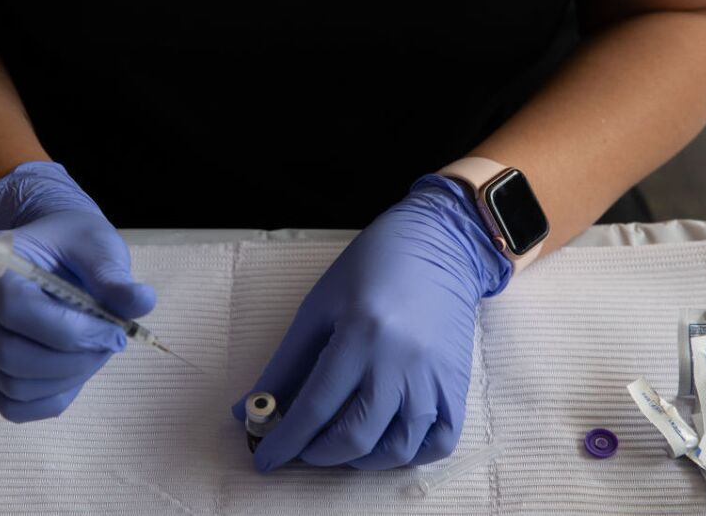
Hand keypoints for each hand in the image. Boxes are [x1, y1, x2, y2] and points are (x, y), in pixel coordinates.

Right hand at [0, 162, 155, 422]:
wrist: (50, 248)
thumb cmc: (73, 242)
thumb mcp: (98, 245)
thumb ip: (114, 276)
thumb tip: (143, 303)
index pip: (17, 310)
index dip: (72, 330)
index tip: (116, 332)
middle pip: (9, 355)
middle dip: (72, 359)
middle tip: (111, 342)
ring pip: (12, 386)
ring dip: (68, 379)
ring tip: (97, 350)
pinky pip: (14, 404)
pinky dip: (53, 396)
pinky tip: (78, 368)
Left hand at [232, 174, 510, 470]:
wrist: (437, 245)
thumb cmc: (370, 269)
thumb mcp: (317, 308)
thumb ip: (284, 365)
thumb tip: (248, 410)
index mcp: (360, 334)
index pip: (315, 408)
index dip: (285, 441)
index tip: (264, 461)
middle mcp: (400, 361)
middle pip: (356, 437)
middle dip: (318, 455)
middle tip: (302, 448)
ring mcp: (434, 376)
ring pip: (399, 449)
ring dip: (362, 460)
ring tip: (342, 443)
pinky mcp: (458, 383)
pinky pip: (440, 441)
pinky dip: (410, 454)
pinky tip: (387, 441)